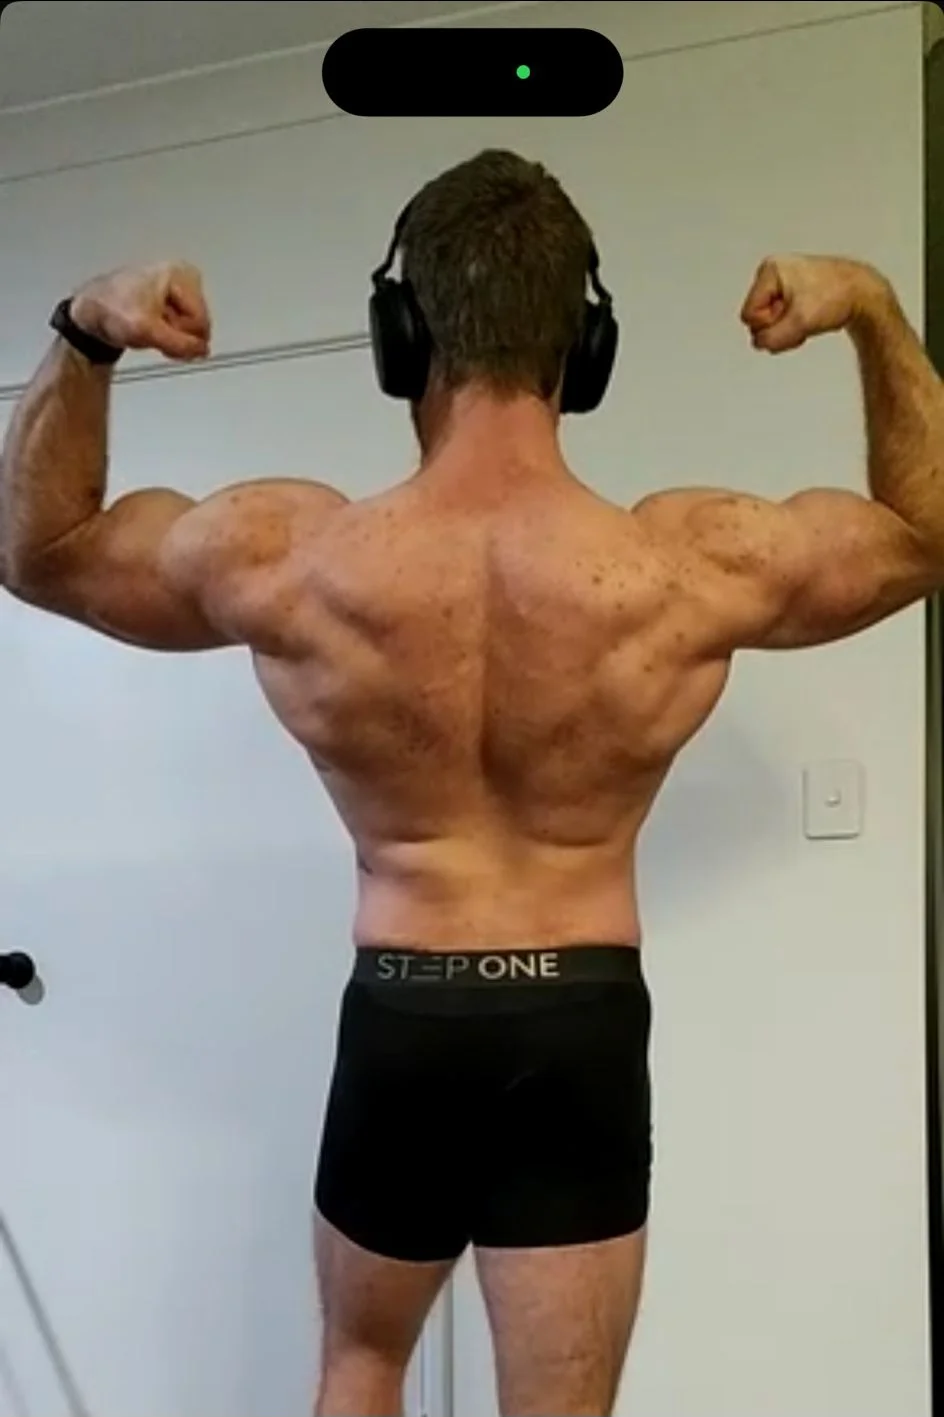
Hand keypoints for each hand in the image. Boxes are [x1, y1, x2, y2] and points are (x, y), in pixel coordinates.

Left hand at [70, 262, 210, 360]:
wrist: (88, 312)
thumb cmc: (111, 311)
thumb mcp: (148, 331)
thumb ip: (181, 344)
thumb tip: (202, 351)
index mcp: (178, 274)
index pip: (200, 319)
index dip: (185, 337)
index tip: (165, 341)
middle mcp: (179, 275)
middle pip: (196, 321)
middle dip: (179, 335)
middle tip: (155, 335)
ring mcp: (172, 286)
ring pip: (188, 325)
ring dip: (172, 336)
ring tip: (150, 332)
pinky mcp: (165, 297)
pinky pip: (179, 323)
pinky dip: (168, 332)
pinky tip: (151, 331)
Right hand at [739, 255, 887, 352]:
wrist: (863, 294)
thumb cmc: (837, 298)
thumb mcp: (799, 324)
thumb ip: (771, 338)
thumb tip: (760, 343)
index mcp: (770, 270)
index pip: (750, 315)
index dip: (770, 324)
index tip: (794, 317)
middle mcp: (773, 272)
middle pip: (758, 317)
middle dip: (779, 326)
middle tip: (803, 319)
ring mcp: (782, 280)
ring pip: (769, 320)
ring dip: (787, 328)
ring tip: (808, 318)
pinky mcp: (791, 290)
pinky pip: (780, 317)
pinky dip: (793, 324)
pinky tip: (809, 319)